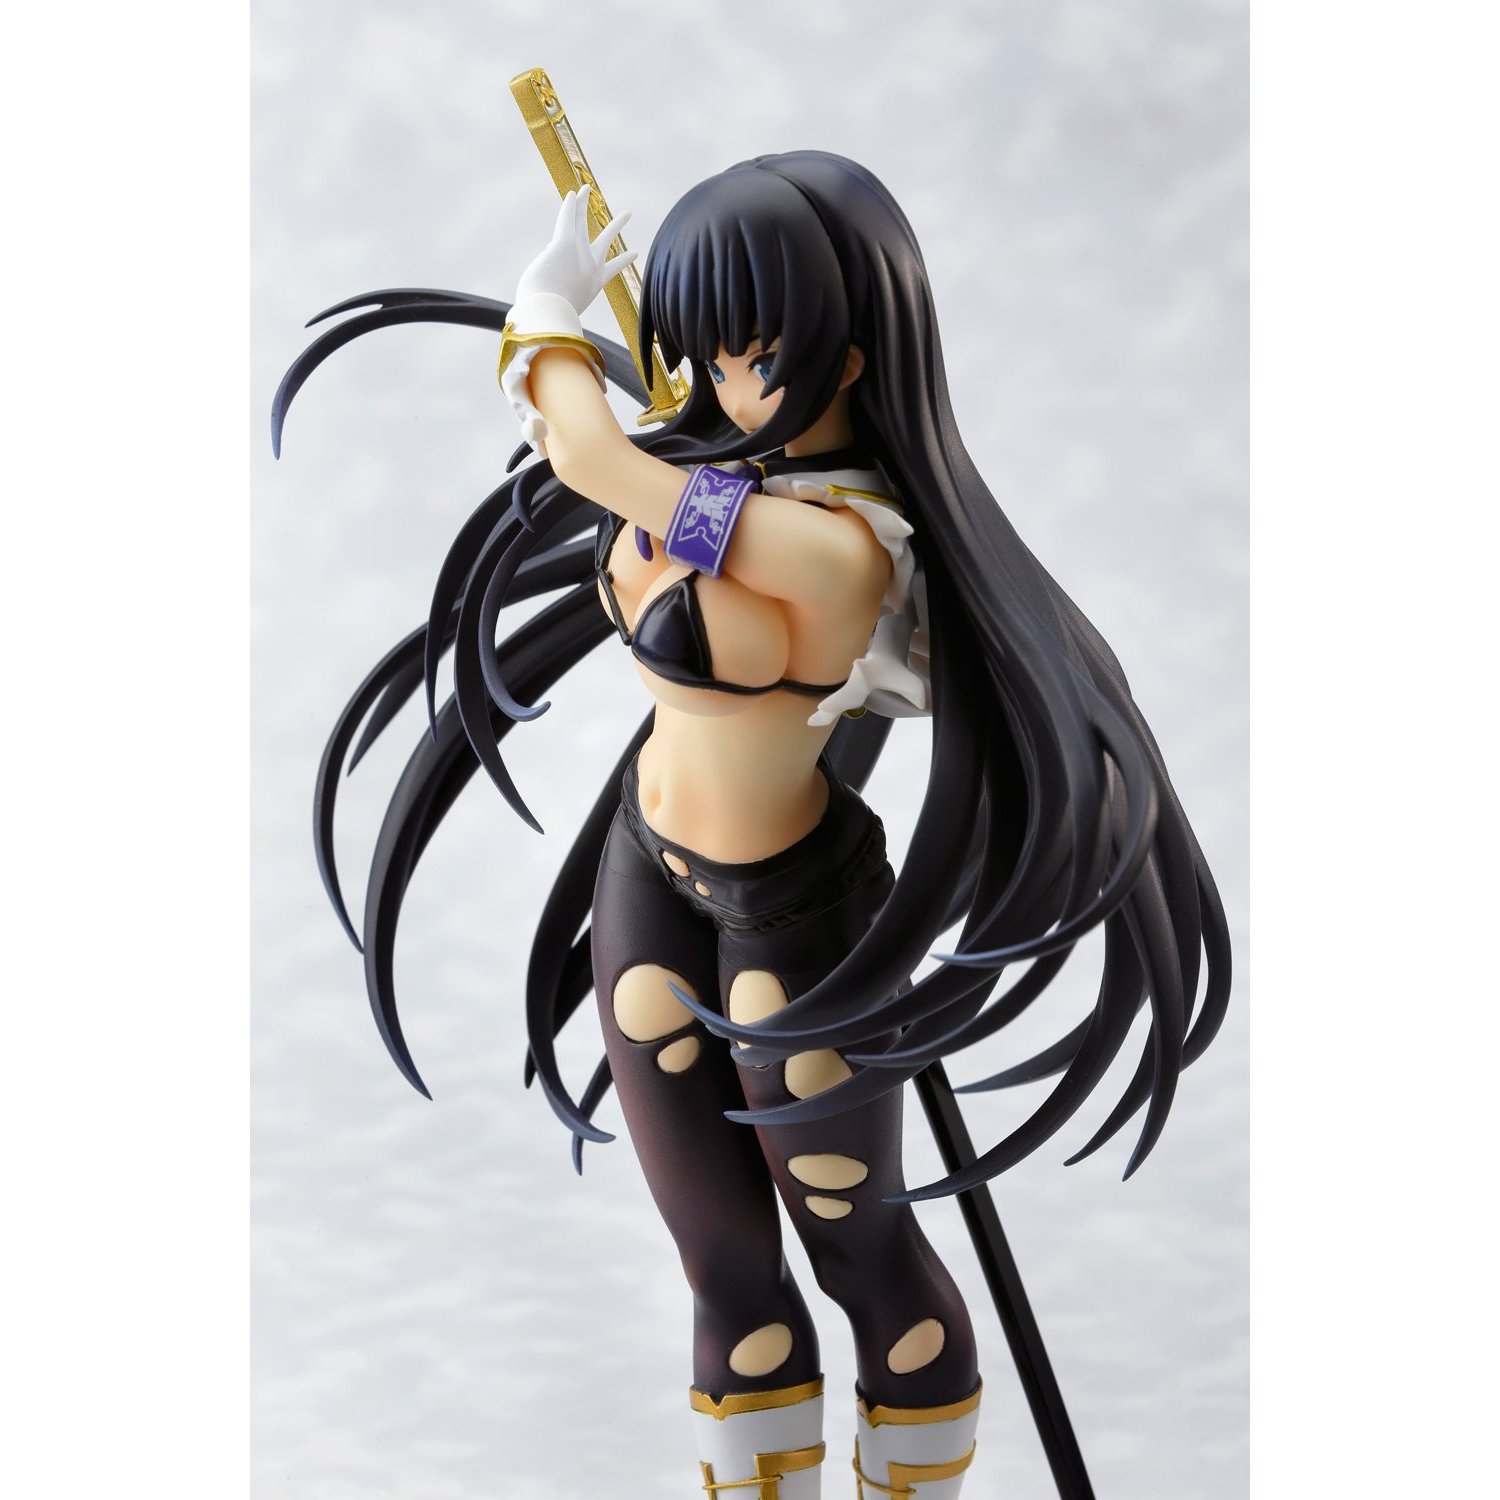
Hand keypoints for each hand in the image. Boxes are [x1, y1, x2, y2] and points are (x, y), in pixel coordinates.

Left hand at [515, 188, 635, 315]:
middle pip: (606, 240)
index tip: (633, 253)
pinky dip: (570, 206)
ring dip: (585, 204)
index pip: (613, 269)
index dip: (624, 261)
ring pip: (582, 222)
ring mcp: (579, 252)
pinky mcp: (564, 243)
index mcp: (596, 284)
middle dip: (616, 226)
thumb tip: (545, 272)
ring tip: (588, 189)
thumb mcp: (560, 308)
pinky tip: (571, 193)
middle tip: (627, 214)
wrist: (551, 313)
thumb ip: (556, 293)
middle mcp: (592, 265)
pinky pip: (567, 219)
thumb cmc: (551, 316)